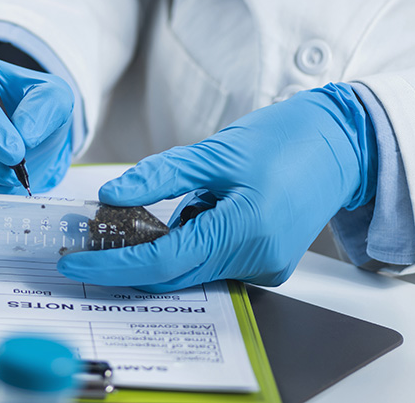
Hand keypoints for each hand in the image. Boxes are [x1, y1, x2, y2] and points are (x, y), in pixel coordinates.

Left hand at [58, 83, 376, 290]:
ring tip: (168, 205)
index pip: (162, 263)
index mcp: (245, 230)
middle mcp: (257, 259)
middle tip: (92, 239)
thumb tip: (112, 196)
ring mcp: (265, 267)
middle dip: (128, 260)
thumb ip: (160, 177)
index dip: (112, 267)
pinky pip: (212, 263)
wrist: (340, 143)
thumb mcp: (215, 151)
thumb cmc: (286, 139)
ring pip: (191, 270)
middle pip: (174, 275)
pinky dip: (190, 244)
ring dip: (163, 246)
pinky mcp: (267, 264)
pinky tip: (199, 210)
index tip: (74, 263)